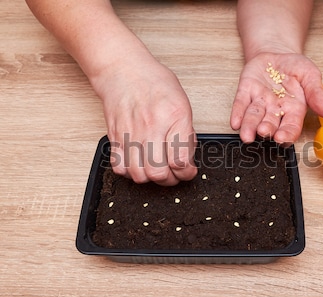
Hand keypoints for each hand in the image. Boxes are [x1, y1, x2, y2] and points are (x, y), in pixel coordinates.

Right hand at [94, 57, 197, 185]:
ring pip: (138, 175)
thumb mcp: (182, 104)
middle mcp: (151, 127)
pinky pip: (120, 167)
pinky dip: (130, 172)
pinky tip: (139, 165)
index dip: (187, 173)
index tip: (188, 171)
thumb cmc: (155, 84)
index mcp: (174, 117)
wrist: (124, 70)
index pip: (180, 160)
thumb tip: (187, 160)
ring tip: (157, 171)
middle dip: (170, 180)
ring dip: (150, 179)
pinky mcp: (115, 137)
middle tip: (174, 175)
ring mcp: (131, 133)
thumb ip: (186, 133)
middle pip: (158, 173)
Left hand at [230, 52, 322, 145]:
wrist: (277, 53)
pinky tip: (235, 122)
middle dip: (266, 129)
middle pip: (270, 123)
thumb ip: (317, 94)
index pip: (291, 125)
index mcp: (294, 109)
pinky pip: (240, 104)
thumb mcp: (311, 76)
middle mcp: (275, 110)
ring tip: (246, 136)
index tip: (281, 138)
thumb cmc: (296, 68)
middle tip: (263, 133)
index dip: (286, 133)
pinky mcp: (245, 92)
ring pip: (253, 116)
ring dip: (249, 126)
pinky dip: (237, 113)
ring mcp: (259, 102)